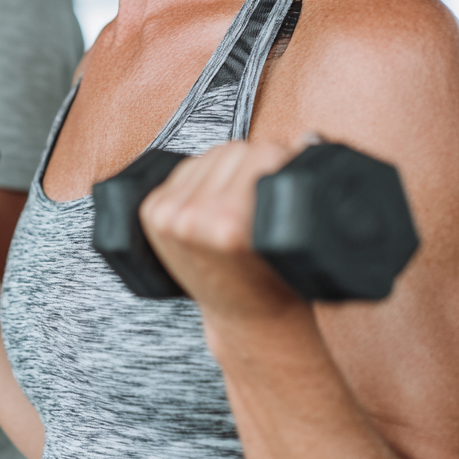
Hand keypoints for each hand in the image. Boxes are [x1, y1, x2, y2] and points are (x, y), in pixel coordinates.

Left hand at [140, 139, 307, 326]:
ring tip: (243, 195)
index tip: (291, 170)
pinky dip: (202, 175)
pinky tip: (214, 195)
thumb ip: (294, 182)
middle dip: (257, 163)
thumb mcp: (295, 235)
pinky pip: (184, 168)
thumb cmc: (281, 280)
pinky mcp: (153, 213)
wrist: (247, 320)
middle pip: (235, 150)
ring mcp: (169, 216)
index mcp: (230, 223)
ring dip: (228, 166)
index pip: (265, 152)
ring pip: (209, 154)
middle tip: (268, 188)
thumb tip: (305, 139)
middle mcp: (193, 218)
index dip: (286, 159)